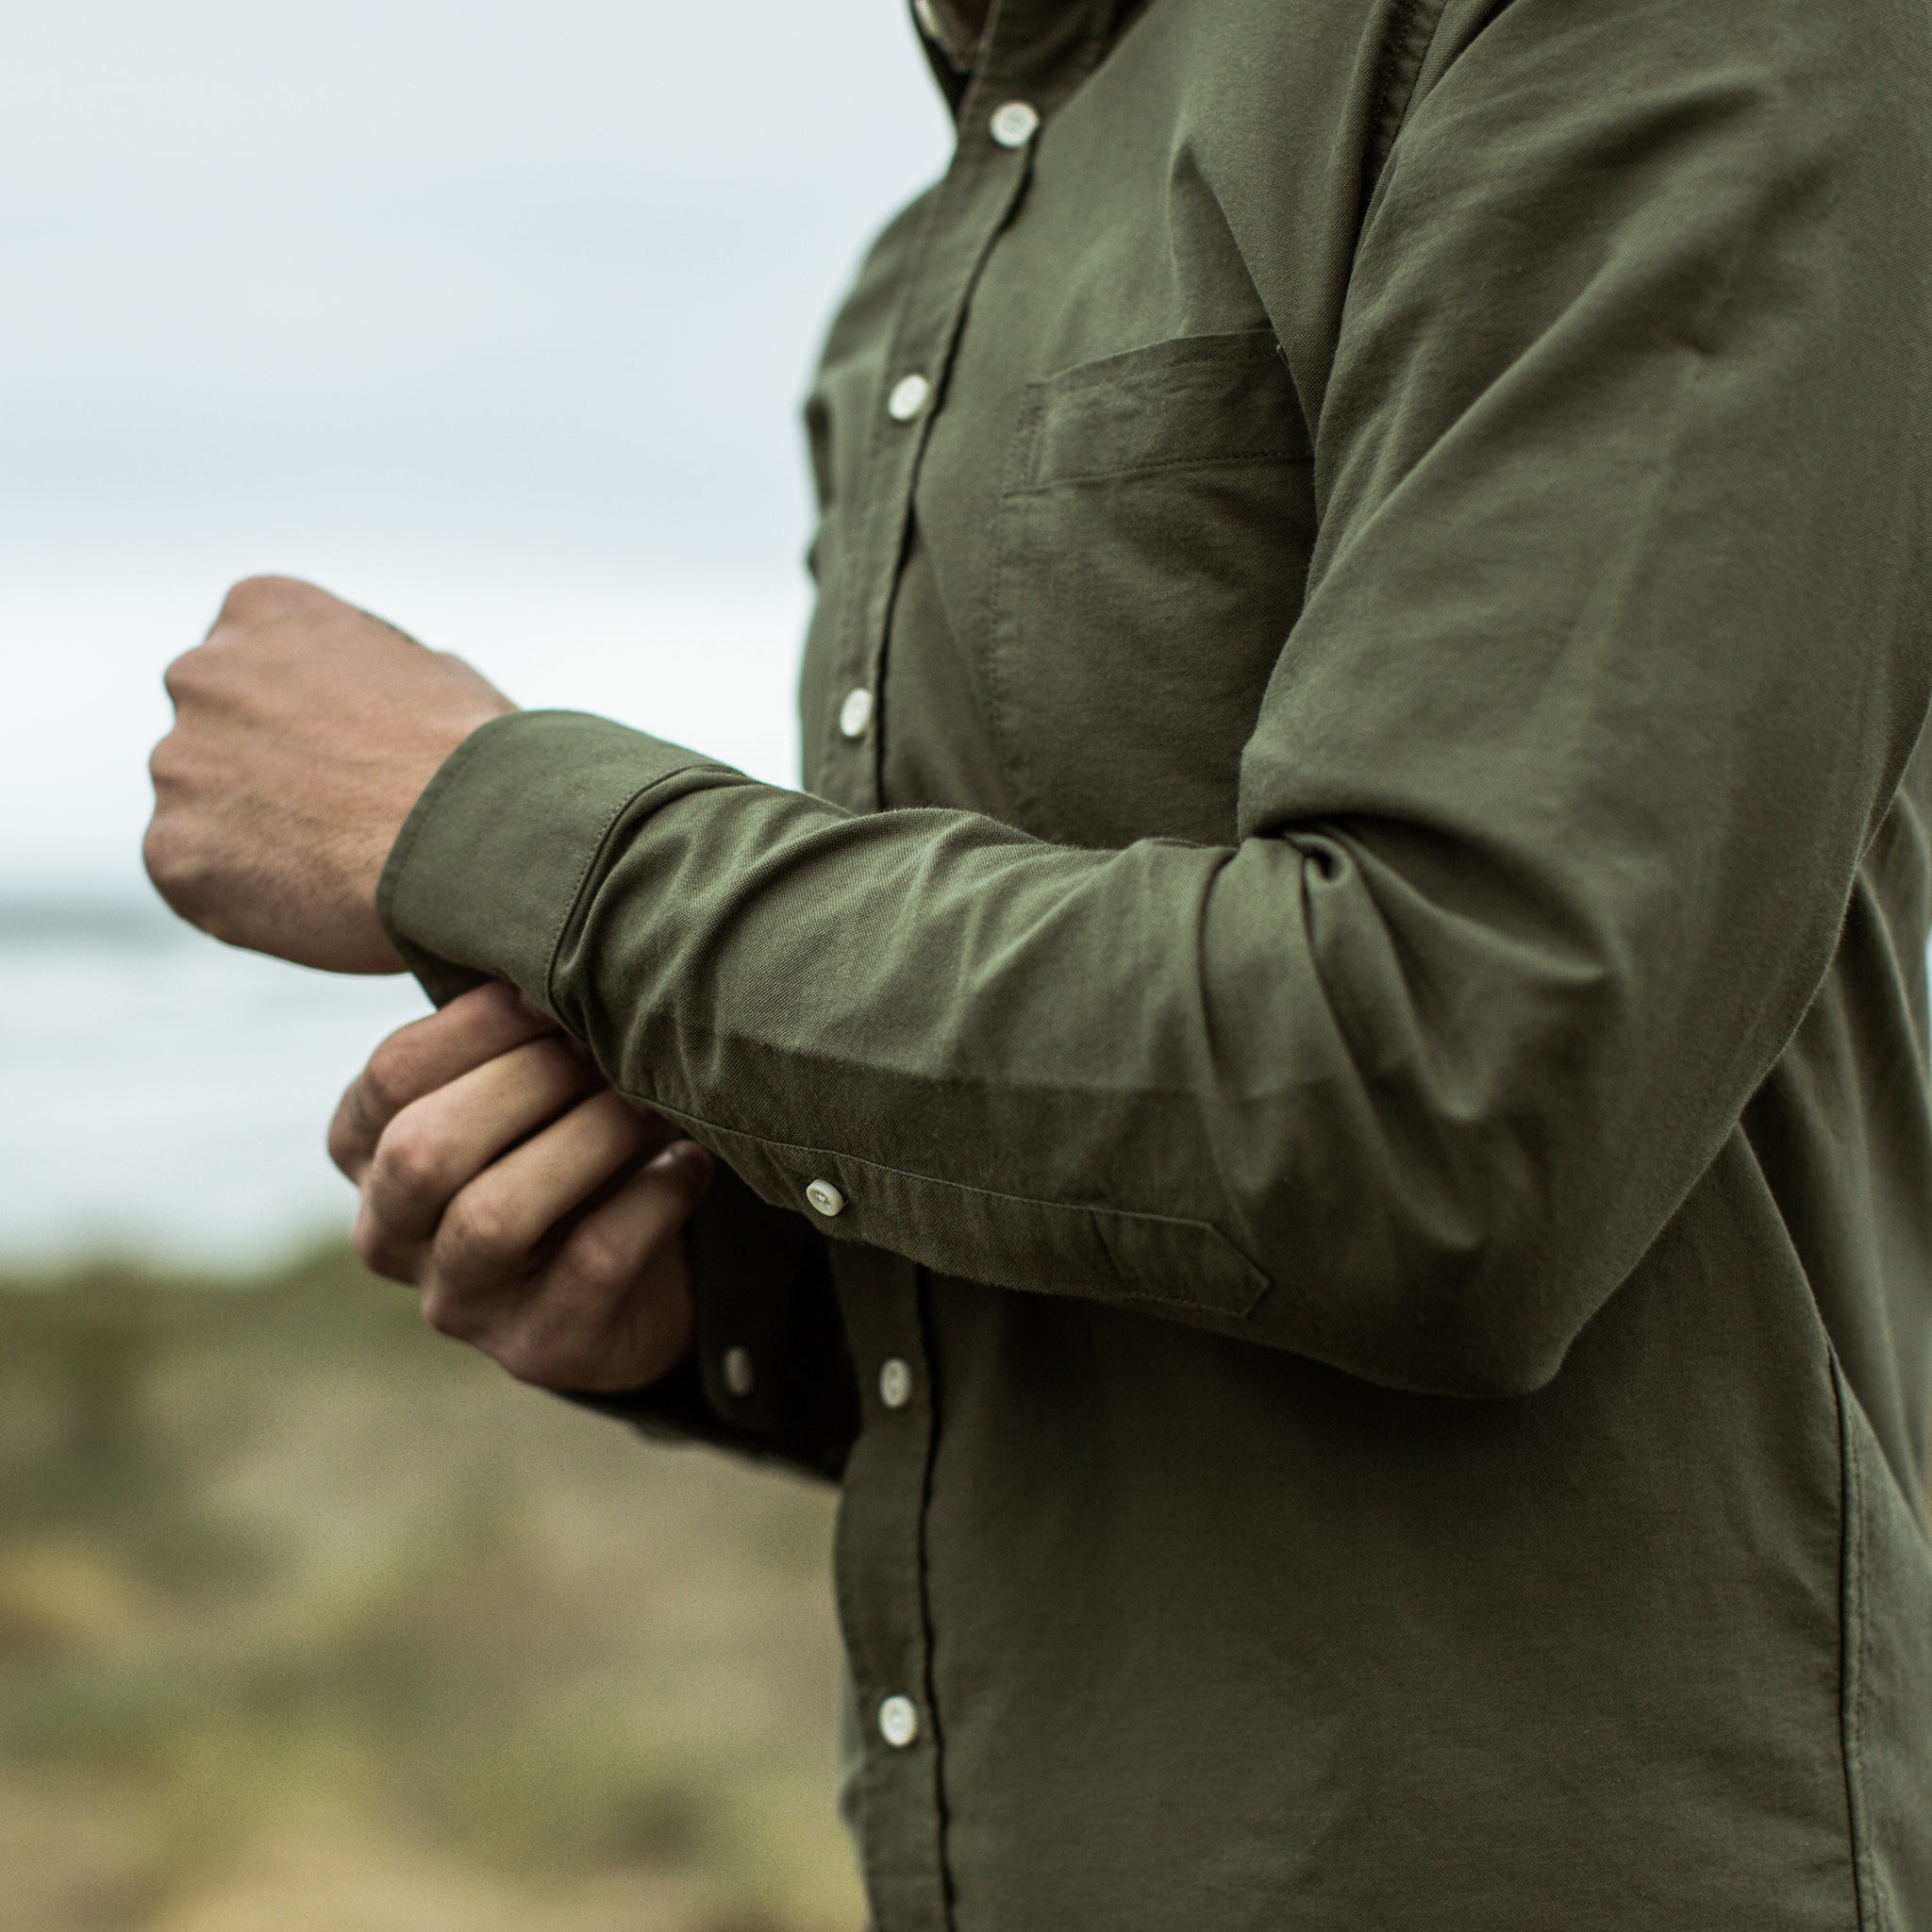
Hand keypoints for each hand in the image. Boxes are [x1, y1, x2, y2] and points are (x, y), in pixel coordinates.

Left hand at [145, 575, 514, 972]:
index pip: (259, 659)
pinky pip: (201, 877)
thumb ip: (372, 682)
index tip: (358, 754)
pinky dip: (247, 896)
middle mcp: (200, 674)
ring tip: (344, 868)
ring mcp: (177, 765)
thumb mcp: (437, 676)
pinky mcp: (172, 852)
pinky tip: (317, 899)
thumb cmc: (480, 763)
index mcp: (263, 611)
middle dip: (270, 771)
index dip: (314, 715)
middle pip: (221, 731)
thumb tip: (375, 712)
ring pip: (205, 807)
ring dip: (257, 835)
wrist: (478, 844)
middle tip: (346, 818)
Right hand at [329, 982, 712, 1390]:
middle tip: (612, 1046)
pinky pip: (591, 1265)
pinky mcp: (538, 1350)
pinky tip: (690, 1161)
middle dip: (532, 1083)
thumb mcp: (532, 1081)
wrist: (636, 1276)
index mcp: (367, 1148)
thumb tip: (563, 940)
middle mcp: (390, 1232)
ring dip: (588, 1140)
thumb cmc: (573, 1143)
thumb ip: (524, 1024)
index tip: (559, 989)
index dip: (480, 1024)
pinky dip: (651, 1200)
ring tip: (654, 1101)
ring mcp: (457, 1303)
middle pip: (426, 1149)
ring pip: (494, 1216)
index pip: (392, 1076)